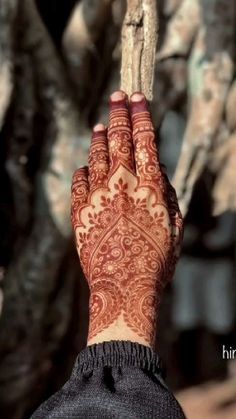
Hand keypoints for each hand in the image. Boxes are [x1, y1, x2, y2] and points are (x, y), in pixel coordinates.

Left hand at [71, 91, 182, 346]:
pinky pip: (80, 181)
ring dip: (100, 136)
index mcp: (150, 187)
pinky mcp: (81, 211)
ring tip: (102, 123)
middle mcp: (124, 185)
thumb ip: (168, 195)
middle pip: (119, 138)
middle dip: (119, 112)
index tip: (138, 97)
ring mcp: (99, 196)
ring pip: (98, 155)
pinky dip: (84, 169)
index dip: (141, 115)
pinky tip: (87, 164)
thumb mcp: (175, 228)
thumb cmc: (156, 261)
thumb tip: (159, 173)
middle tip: (118, 95)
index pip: (145, 140)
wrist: (124, 287)